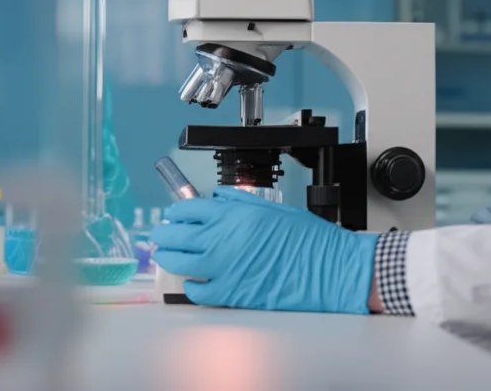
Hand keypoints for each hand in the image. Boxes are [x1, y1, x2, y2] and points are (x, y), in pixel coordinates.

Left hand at [150, 186, 378, 313]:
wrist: (329, 270)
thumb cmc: (309, 239)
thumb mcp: (274, 209)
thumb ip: (240, 202)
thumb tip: (217, 197)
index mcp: (234, 215)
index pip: (188, 208)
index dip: (176, 210)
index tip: (174, 213)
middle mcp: (223, 239)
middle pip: (176, 233)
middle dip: (163, 233)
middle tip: (161, 234)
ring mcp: (224, 268)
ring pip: (178, 262)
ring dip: (168, 257)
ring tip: (166, 256)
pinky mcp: (232, 293)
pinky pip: (197, 291)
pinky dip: (190, 286)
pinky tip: (192, 282)